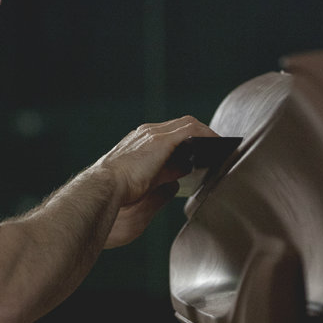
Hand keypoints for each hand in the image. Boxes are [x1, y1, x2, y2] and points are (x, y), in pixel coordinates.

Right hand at [94, 115, 216, 247]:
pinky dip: (206, 136)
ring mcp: (152, 134)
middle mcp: (144, 134)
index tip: (197, 153)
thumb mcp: (140, 187)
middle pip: (178, 126)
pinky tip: (217, 147)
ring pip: (187, 125)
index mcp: (136, 144)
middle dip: (198, 136)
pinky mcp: (161, 140)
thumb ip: (160, 180)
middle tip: (214, 149)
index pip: (166, 135)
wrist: (103, 191)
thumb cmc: (115, 197)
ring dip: (205, 134)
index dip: (183, 141)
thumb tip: (177, 180)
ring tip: (219, 147)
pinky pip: (192, 130)